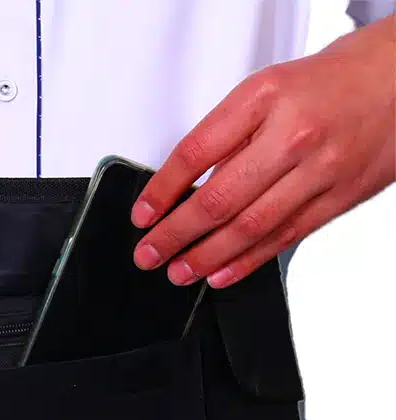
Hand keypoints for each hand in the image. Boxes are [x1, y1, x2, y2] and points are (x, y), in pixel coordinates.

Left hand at [130, 14, 395, 287]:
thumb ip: (227, 137)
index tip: (142, 215)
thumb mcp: (267, 90)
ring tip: (177, 272)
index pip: (196, 153)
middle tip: (148, 254)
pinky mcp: (337, 199)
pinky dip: (246, 262)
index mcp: (264, 99)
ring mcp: (318, 171)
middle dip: (175, 234)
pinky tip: (220, 275)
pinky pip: (283, 238)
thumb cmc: (329, 84)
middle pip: (218, 198)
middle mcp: (291, 135)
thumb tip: (184, 188)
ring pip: (250, 227)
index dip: (162, 191)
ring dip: (206, 257)